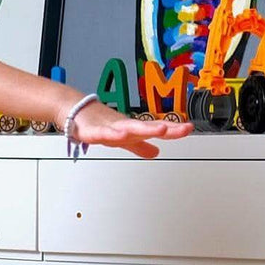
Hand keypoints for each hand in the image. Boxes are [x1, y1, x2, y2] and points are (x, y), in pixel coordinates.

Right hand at [66, 101, 191, 159]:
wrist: (76, 112)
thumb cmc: (100, 123)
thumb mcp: (124, 139)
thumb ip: (140, 146)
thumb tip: (156, 152)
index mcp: (133, 129)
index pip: (156, 129)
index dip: (173, 129)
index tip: (188, 128)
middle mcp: (125, 126)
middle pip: (148, 127)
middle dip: (165, 128)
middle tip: (182, 129)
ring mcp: (110, 128)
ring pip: (130, 129)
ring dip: (145, 129)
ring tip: (160, 129)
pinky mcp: (93, 132)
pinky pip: (103, 134)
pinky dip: (112, 134)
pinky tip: (121, 134)